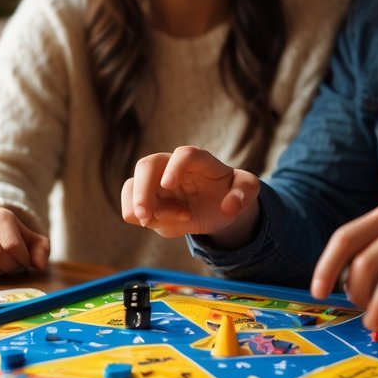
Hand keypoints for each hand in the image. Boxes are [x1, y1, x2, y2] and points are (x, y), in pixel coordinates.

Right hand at [0, 207, 49, 278]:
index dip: (22, 259)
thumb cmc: (15, 237)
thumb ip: (42, 250)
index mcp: (1, 217)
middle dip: (10, 267)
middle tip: (15, 266)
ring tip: (4, 266)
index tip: (25, 260)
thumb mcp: (32, 240)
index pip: (12, 245)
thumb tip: (39, 265)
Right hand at [122, 146, 260, 245]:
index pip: (185, 154)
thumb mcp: (247, 190)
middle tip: (146, 216)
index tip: (168, 185)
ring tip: (156, 222)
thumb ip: (245, 193)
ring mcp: (156, 182)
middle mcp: (172, 166)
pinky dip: (138, 217)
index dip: (175, 166)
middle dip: (142, 190)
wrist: (217, 208)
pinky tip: (158, 223)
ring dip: (137, 207)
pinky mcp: (146, 199)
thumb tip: (230, 206)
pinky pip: (130, 205)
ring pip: (131, 185)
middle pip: (148, 165)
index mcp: (199, 161)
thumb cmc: (230, 193)